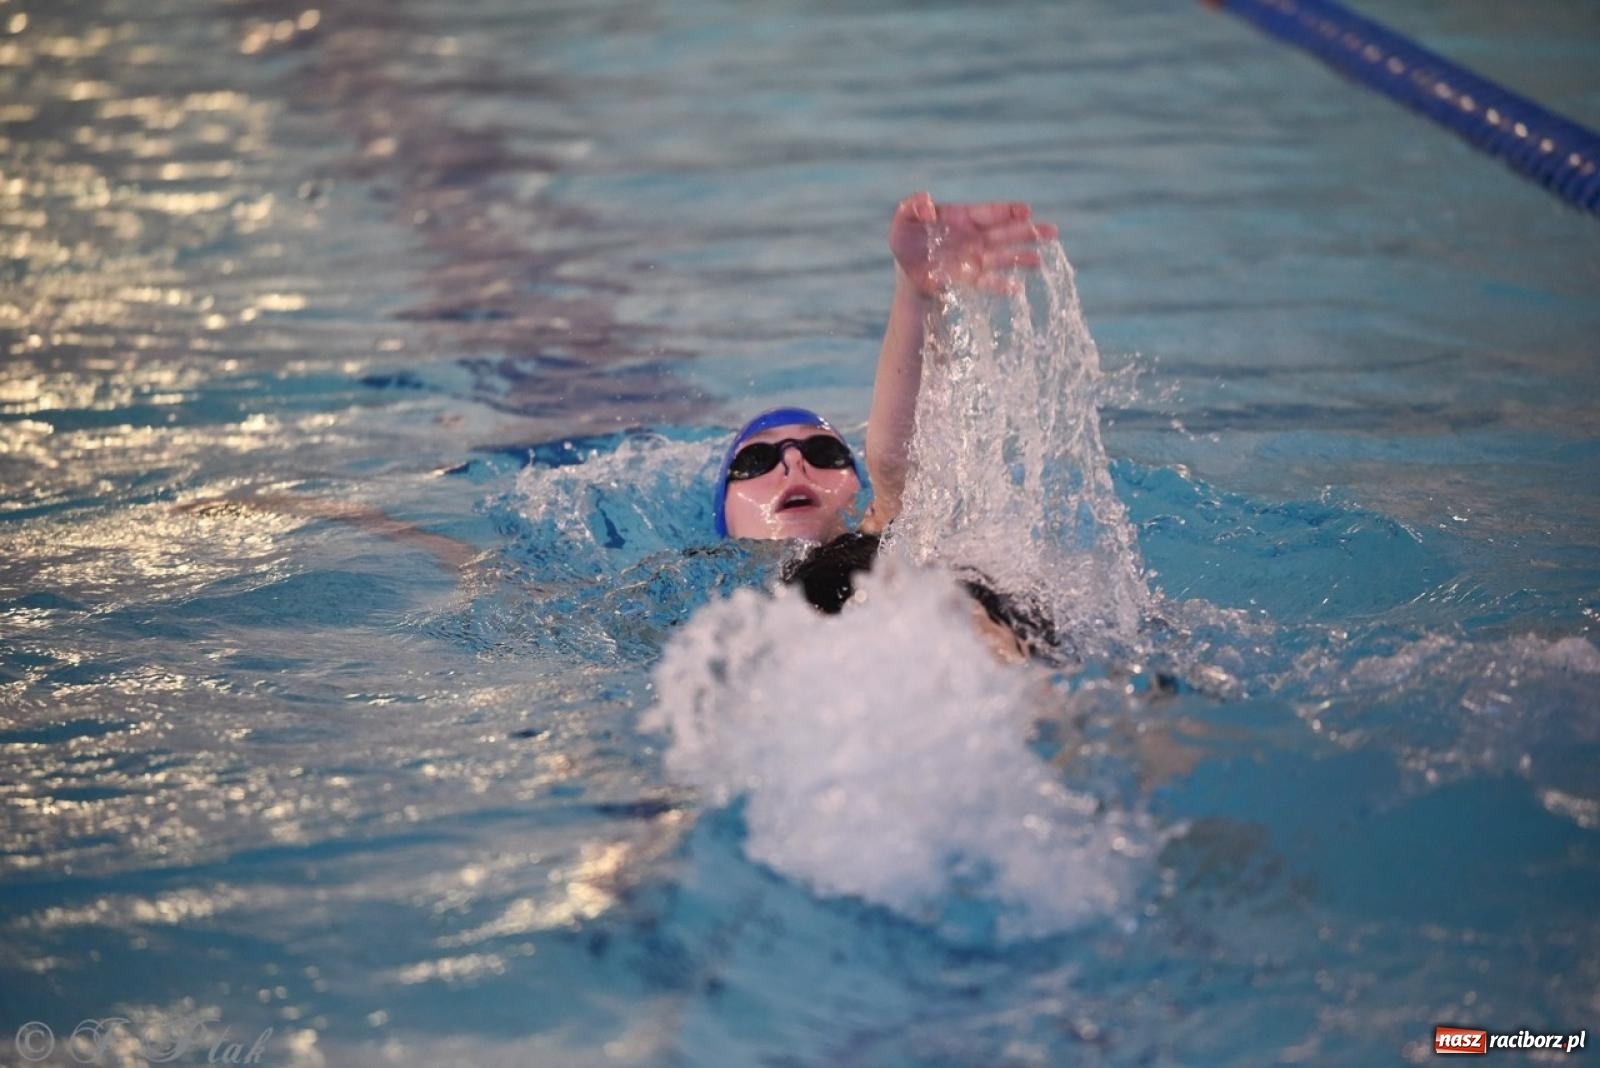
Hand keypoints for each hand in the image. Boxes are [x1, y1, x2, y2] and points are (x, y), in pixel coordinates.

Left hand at [888, 191, 1058, 298]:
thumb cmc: (907, 240)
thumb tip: (927, 205)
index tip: (1026, 210)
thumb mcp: (903, 222)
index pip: (990, 213)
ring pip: (1003, 257)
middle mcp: (976, 237)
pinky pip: (989, 282)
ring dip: (1022, 258)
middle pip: (1004, 233)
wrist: (908, 269)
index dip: (1008, 211)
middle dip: (1027, 232)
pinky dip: (1001, 285)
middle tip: (1052, 230)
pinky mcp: (971, 279)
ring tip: (1040, 261)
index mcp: (964, 218)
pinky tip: (1016, 288)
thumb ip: (911, 208)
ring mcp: (976, 258)